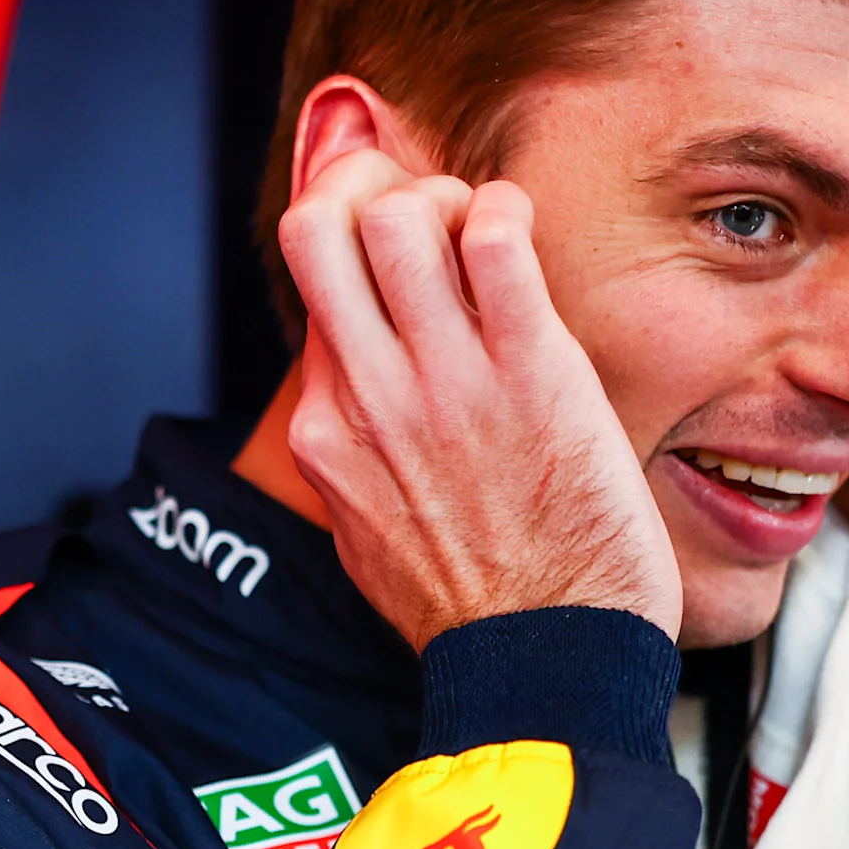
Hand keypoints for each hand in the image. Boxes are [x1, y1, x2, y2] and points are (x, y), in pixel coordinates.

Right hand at [277, 149, 680, 652]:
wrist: (545, 661)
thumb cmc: (470, 604)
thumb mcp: (364, 531)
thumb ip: (349, 452)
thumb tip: (346, 399)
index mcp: (326, 430)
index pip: (303, 283)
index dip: (348, 231)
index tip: (394, 240)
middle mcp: (371, 394)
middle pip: (320, 223)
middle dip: (376, 187)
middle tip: (429, 213)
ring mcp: (447, 380)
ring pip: (401, 213)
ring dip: (447, 196)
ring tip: (483, 231)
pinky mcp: (531, 371)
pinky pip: (498, 238)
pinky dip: (506, 210)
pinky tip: (520, 236)